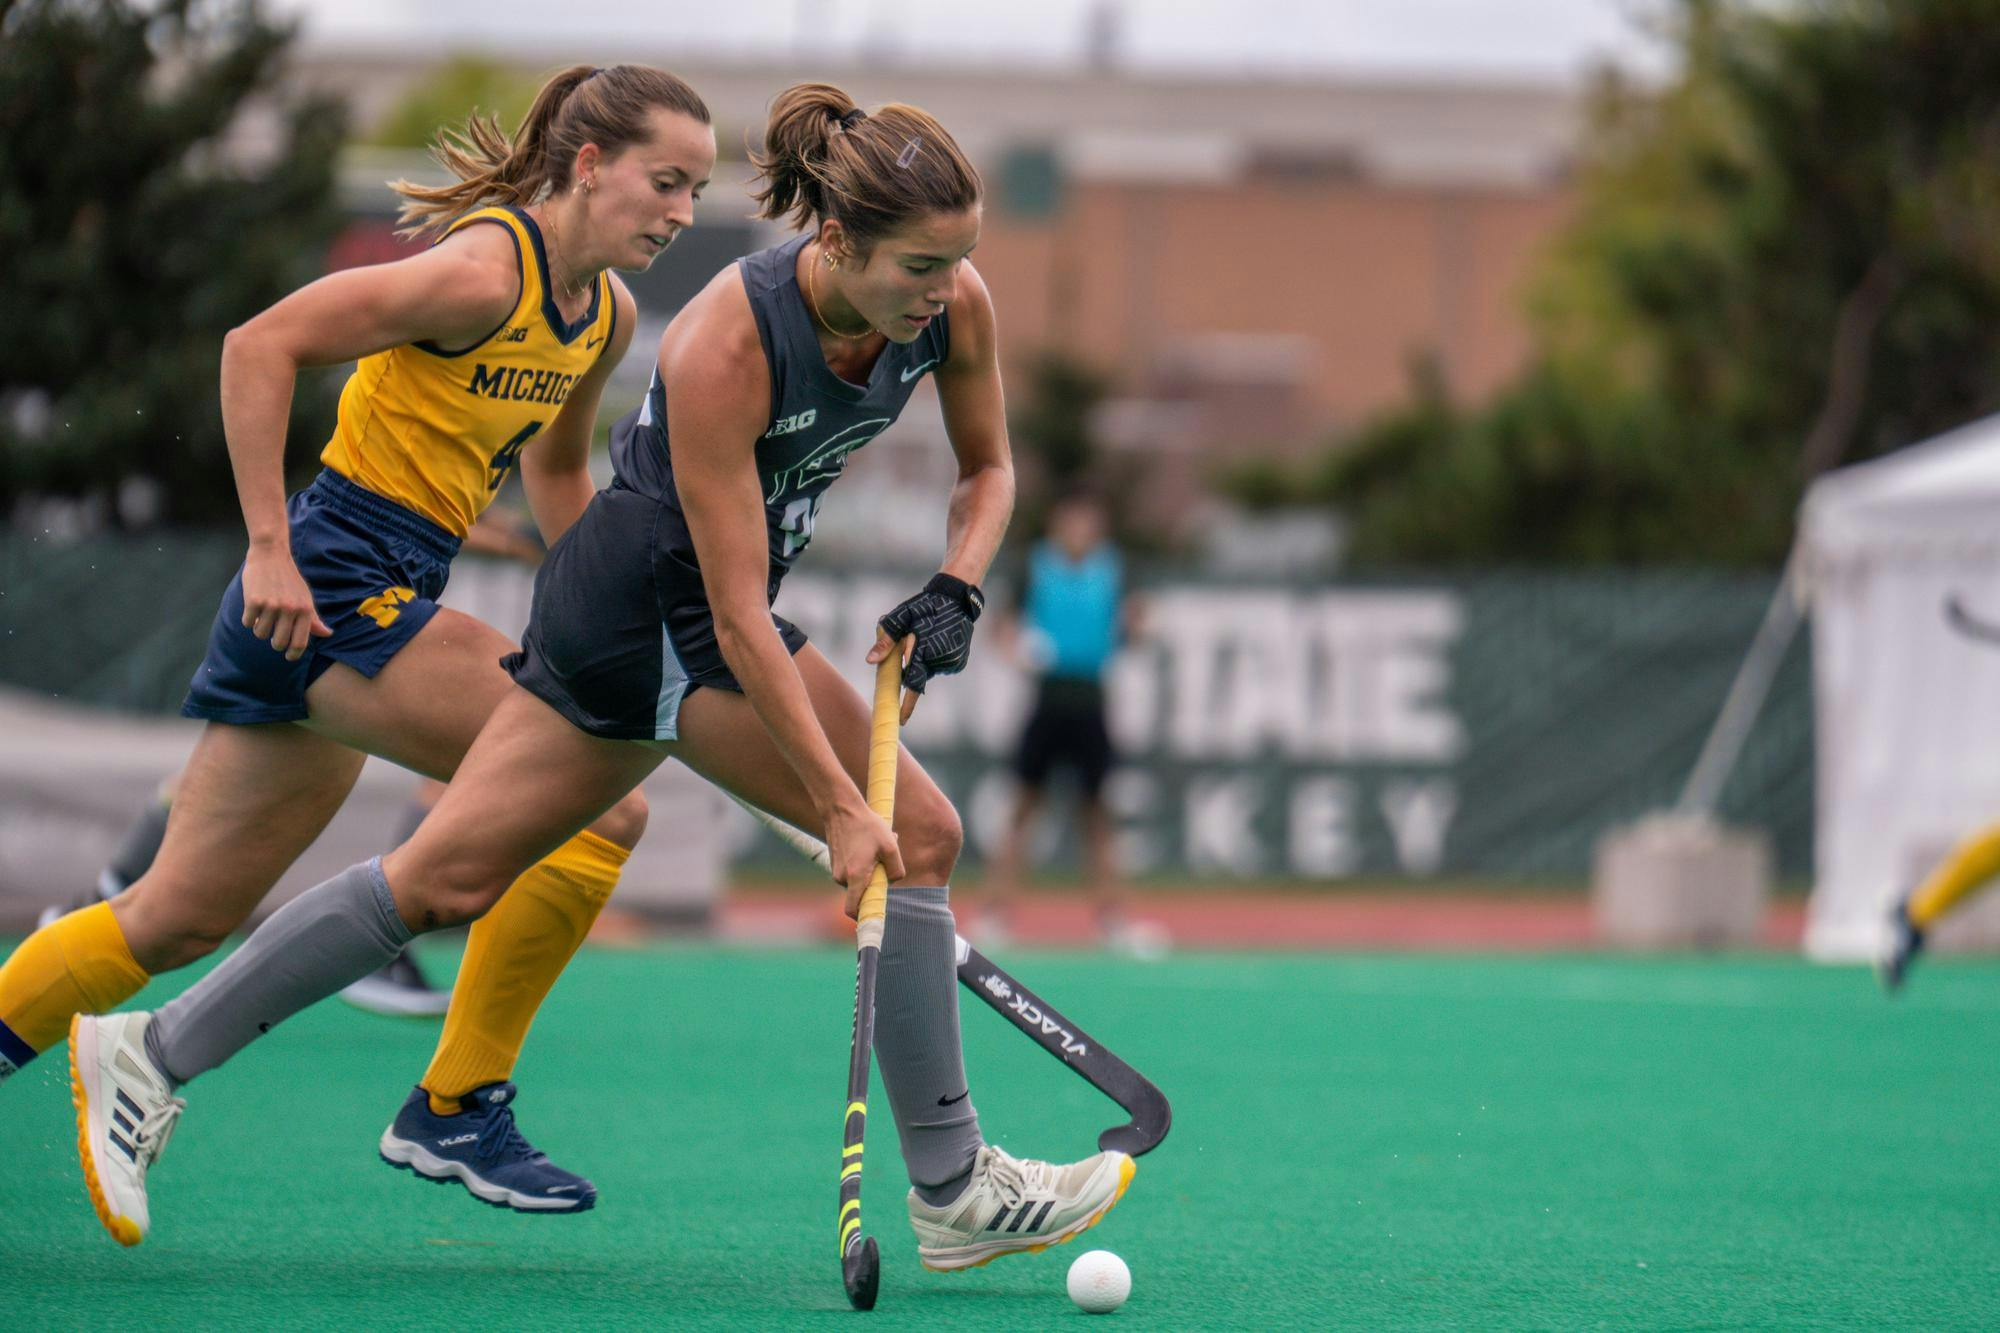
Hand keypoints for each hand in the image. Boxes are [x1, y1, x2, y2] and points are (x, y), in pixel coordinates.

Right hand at [242, 543, 329, 661]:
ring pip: (261, 633)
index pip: (301, 641)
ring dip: (260, 629)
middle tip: (274, 638)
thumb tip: (327, 634)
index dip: (294, 654)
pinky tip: (253, 608)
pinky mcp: (253, 601)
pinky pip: (247, 622)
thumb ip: (313, 618)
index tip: (289, 657)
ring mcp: (271, 605)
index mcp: (305, 609)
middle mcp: (290, 609)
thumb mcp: (305, 597)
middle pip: (279, 642)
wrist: (271, 555)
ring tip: (263, 617)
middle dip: (275, 644)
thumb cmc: (289, 579)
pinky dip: (248, 619)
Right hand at [824, 798, 903, 918]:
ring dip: (868, 872)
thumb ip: (896, 870)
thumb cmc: (867, 826)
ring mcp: (836, 871)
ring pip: (857, 882)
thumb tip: (892, 882)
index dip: (863, 919)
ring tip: (874, 849)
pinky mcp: (835, 863)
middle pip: (860, 895)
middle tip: (882, 863)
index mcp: (856, 877)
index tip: (872, 926)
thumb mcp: (890, 846)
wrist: (841, 808)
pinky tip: (864, 845)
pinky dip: (861, 865)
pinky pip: (851, 873)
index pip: (855, 910)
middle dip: (874, 885)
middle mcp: (842, 877)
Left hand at [873, 572, 983, 720]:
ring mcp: (952, 663)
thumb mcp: (901, 618)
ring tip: (928, 637)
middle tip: (911, 645)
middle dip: (911, 669)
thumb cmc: (924, 606)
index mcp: (924, 652)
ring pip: (930, 671)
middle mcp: (940, 661)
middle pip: (918, 676)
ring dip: (924, 661)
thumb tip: (870, 661)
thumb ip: (886, 641)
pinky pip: (941, 667)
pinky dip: (935, 659)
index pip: (912, 685)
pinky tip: (938, 641)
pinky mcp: (958, 663)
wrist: (957, 598)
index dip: (906, 704)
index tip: (901, 720)